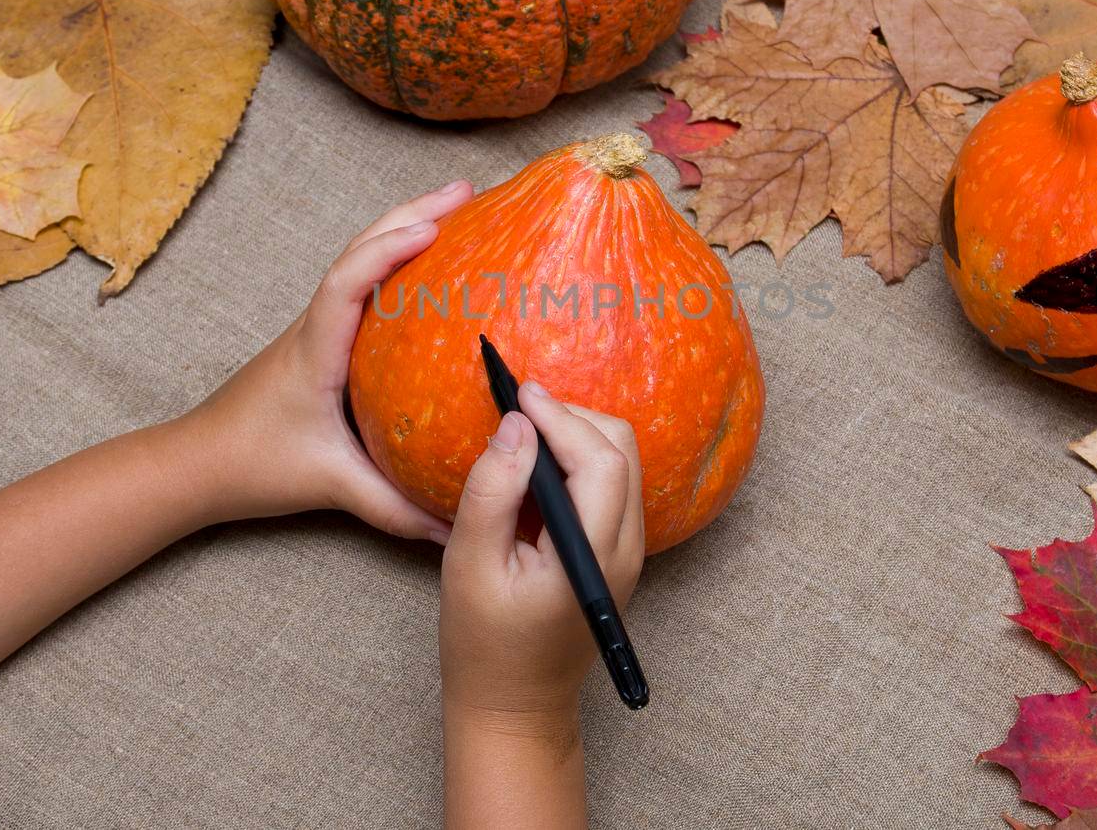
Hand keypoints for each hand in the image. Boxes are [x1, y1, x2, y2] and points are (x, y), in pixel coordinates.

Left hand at [172, 180, 474, 539]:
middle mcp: (315, 324)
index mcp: (315, 347)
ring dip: (404, 226)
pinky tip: (429, 265)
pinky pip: (362, 283)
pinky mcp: (321, 339)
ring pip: (361, 259)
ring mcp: (317, 327)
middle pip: (361, 248)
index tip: (436, 227)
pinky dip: (395, 259)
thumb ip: (393, 508)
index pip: (349, 280)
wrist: (196, 463)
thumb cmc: (251, 465)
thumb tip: (455, 527)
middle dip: (414, 212)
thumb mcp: (329, 486)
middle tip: (467, 191)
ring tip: (457, 208)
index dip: (391, 249)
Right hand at [439, 384, 644, 727]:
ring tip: (523, 430)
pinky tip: (535, 463)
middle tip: (518, 408)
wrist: (516, 705)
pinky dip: (577, 459)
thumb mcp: (470, 566)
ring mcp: (627, 552)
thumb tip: (514, 426)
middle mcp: (625, 550)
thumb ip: (492, 493)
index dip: (561, 417)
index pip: (599, 461)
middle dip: (572, 418)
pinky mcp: (615, 551)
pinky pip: (610, 485)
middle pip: (621, 451)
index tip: (518, 391)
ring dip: (576, 435)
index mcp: (594, 557)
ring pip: (621, 463)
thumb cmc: (484, 644)